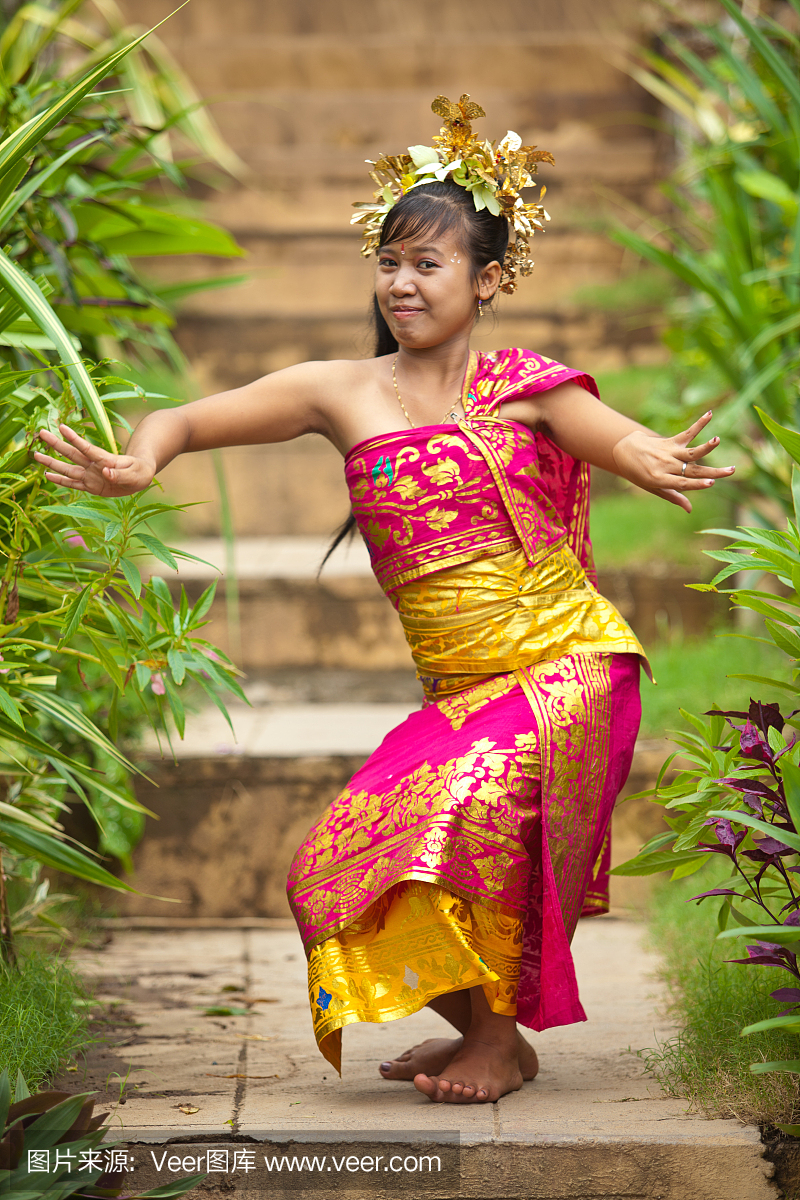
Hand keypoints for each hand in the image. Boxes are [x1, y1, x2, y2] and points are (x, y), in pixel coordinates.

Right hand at [34, 424, 155, 496]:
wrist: (140, 477)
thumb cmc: (140, 472)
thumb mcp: (136, 475)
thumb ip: (120, 474)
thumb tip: (105, 473)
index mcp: (105, 459)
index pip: (87, 448)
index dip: (75, 438)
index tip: (62, 427)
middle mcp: (94, 466)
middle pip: (72, 453)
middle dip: (56, 444)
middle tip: (41, 432)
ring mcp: (91, 475)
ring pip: (68, 468)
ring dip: (52, 462)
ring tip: (36, 455)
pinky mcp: (91, 486)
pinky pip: (73, 484)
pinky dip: (60, 481)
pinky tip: (47, 475)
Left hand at [611, 411, 734, 512]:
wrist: (623, 451)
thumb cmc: (639, 474)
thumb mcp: (652, 488)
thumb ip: (673, 496)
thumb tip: (690, 510)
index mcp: (659, 480)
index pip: (682, 483)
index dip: (697, 484)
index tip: (711, 483)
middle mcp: (665, 466)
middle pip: (692, 470)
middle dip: (713, 471)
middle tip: (731, 470)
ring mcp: (668, 453)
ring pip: (691, 452)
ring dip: (706, 447)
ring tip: (718, 440)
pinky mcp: (669, 441)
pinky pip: (687, 433)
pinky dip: (699, 424)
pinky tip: (710, 414)